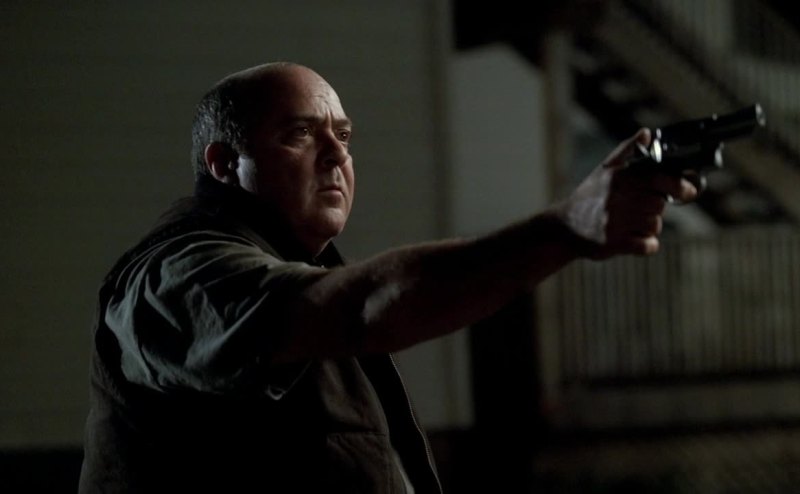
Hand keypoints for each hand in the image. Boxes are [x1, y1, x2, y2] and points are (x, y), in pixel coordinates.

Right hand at [556, 128, 697, 258]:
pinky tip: (630, 238)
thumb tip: (647, 134)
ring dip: (646, 226)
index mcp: (620, 177)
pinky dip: (645, 245)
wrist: (564, 228)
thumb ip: (628, 150)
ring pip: (654, 225)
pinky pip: (647, 246)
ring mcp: (615, 221)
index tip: (689, 191)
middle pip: (660, 205)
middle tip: (637, 208)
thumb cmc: (589, 197)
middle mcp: (618, 197)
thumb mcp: (605, 170)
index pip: (661, 179)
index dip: (679, 186)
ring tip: (627, 222)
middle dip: (653, 208)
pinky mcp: (613, 243)